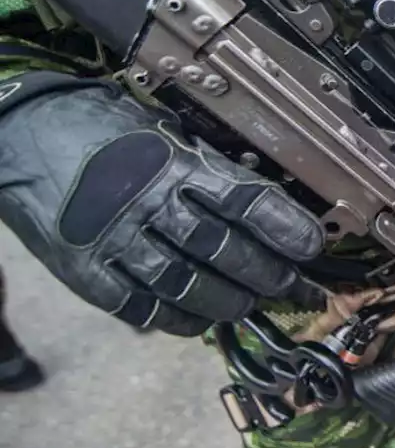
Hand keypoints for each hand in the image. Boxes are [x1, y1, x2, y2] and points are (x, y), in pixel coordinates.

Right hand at [0, 75, 324, 336]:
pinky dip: (177, 319)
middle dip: (267, 273)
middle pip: (223, 250)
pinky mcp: (85, 270)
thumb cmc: (103, 129)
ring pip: (187, 286)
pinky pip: (141, 308)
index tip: (312, 246)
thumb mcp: (163, 132)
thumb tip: (266, 206)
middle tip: (292, 284)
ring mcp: (114, 240)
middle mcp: (148, 203)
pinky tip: (199, 319)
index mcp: (174, 162)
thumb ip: (207, 168)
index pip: (246, 200)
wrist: (19, 136)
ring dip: (228, 301)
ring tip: (250, 303)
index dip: (286, 228)